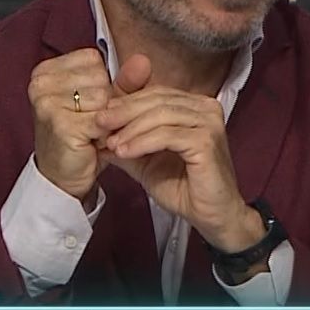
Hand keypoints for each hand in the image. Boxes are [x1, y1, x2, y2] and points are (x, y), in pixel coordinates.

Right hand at [26, 49, 150, 202]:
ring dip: (106, 121)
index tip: (88, 105)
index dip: (102, 85)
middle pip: (100, 80)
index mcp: (46, 69)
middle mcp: (41, 81)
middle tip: (89, 123)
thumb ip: (125, 80)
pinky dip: (104, 135)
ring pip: (103, 99)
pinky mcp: (59, 124)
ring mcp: (47, 102)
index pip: (94, 61)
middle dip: (105, 104)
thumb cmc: (80, 136)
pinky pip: (102, 121)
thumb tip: (143, 60)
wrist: (63, 175)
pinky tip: (92, 143)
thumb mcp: (104, 102)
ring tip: (91, 132)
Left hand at [94, 86, 265, 251]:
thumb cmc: (185, 189)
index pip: (155, 93)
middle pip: (157, 99)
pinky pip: (166, 135)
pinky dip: (142, 142)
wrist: (212, 216)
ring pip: (160, 115)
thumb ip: (128, 144)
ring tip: (110, 143)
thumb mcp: (147, 162)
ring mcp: (209, 123)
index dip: (126, 102)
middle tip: (99, 123)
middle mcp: (206, 108)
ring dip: (130, 128)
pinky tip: (124, 152)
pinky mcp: (206, 141)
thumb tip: (98, 134)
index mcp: (194, 107)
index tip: (101, 116)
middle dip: (123, 111)